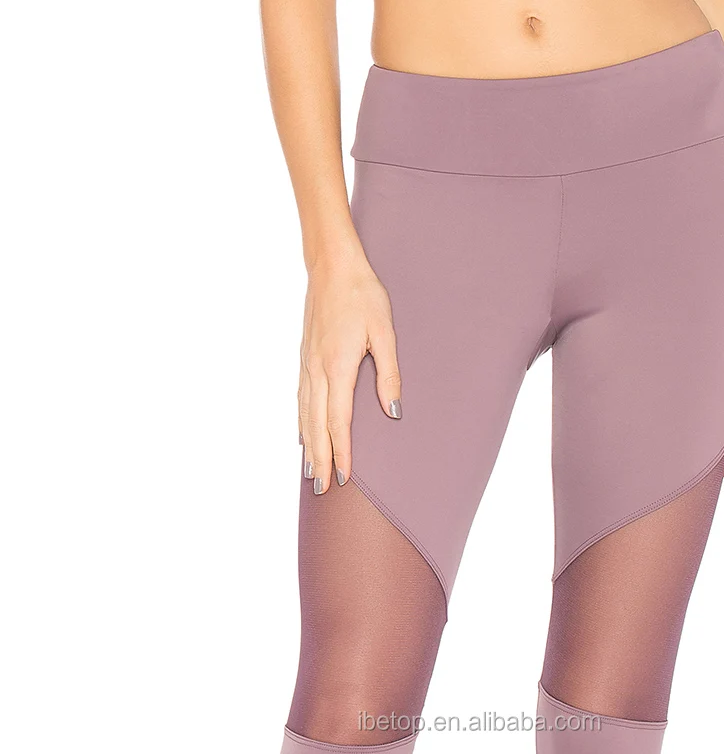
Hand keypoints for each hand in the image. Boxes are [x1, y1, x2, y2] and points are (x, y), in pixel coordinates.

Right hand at [298, 257, 401, 493]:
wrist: (331, 263)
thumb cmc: (362, 294)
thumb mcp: (385, 331)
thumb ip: (389, 374)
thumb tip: (392, 412)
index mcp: (337, 366)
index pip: (339, 421)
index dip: (342, 451)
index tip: (345, 476)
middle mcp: (317, 369)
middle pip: (316, 425)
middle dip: (320, 459)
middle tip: (322, 489)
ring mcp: (306, 364)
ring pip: (304, 414)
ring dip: (307, 446)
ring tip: (310, 472)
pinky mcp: (304, 357)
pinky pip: (300, 398)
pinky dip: (300, 421)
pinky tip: (301, 434)